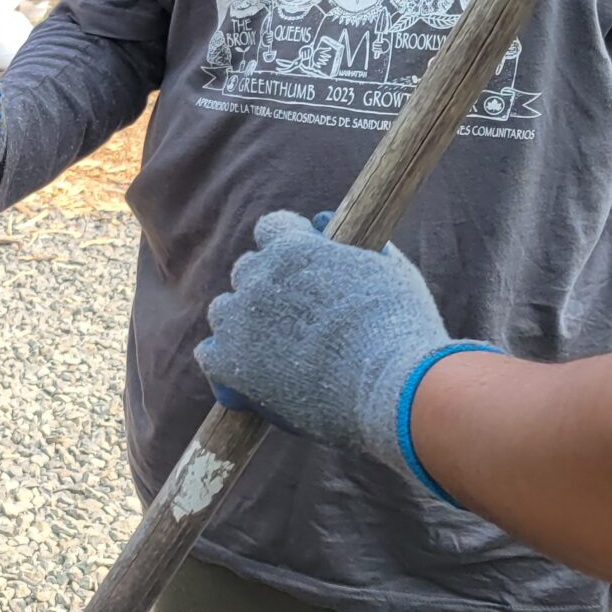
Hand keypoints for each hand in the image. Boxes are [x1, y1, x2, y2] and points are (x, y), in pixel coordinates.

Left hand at [195, 210, 497, 496]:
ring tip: (275, 348)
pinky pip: (209, 353)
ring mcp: (241, 321)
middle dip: (267, 287)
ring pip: (224, 310)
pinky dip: (225, 362)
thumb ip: (356, 245)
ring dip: (244, 322)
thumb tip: (323, 222)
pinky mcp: (231, 365)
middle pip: (247, 270)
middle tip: (295, 315)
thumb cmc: (402, 330)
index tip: (299, 265)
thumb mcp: (391, 271)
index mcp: (295, 248)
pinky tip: (248, 376)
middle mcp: (259, 278)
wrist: (394, 389)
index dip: (286, 244)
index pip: (271, 227)